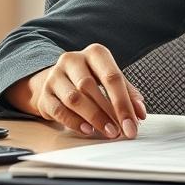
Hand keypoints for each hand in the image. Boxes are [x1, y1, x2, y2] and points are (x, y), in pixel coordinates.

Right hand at [7, 43, 147, 138]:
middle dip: (108, 111)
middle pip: (90, 86)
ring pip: (74, 98)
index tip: (133, 122)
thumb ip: (127, 92)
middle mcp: (73, 60)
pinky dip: (75, 122)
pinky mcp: (44, 94)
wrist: (57, 79)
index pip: (112, 76)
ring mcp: (55, 76)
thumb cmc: (89, 78)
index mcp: (94, 53)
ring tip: (107, 131)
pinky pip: (59, 110)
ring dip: (94, 118)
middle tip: (121, 130)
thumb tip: (139, 112)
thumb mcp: (109, 78)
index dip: (124, 102)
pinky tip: (88, 129)